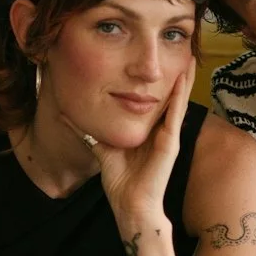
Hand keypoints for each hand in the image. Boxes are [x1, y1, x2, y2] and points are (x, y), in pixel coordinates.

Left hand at [68, 68, 191, 230]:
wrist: (131, 205)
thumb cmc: (121, 182)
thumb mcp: (102, 149)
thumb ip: (88, 132)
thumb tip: (66, 116)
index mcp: (148, 132)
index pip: (154, 101)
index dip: (156, 81)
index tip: (155, 60)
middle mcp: (160, 131)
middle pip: (170, 97)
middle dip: (175, 74)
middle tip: (180, 49)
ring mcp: (168, 136)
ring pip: (178, 101)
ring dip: (185, 79)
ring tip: (190, 56)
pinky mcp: (171, 142)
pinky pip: (177, 114)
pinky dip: (181, 95)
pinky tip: (183, 77)